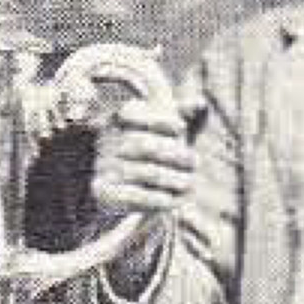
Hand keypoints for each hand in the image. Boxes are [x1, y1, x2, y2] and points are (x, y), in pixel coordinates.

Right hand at [89, 97, 197, 293]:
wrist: (120, 190)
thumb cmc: (150, 151)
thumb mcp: (164, 131)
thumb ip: (181, 115)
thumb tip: (201, 103)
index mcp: (116, 120)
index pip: (132, 114)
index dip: (160, 120)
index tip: (182, 128)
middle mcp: (106, 142)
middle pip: (143, 146)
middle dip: (174, 154)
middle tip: (195, 162)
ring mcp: (103, 167)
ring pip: (143, 172)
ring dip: (172, 179)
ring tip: (190, 183)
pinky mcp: (103, 192)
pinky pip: (133, 196)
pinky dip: (157, 199)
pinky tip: (174, 201)